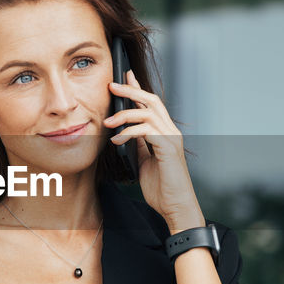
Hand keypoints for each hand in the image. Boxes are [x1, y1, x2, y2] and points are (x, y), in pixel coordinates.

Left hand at [103, 70, 204, 232]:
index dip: (138, 88)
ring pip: (149, 112)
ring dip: (125, 114)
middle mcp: (171, 131)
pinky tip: (117, 140)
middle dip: (131, 90)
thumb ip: (139, 145)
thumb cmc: (162, 189)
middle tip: (111, 86)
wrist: (175, 207)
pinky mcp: (168, 148)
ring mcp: (171, 139)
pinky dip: (129, 132)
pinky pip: (147, 130)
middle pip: (151, 100)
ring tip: (107, 122)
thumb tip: (126, 132)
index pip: (151, 104)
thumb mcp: (145, 162)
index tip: (124, 76)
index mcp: (165, 133)